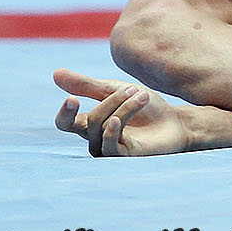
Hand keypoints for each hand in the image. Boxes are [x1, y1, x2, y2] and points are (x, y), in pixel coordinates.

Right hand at [53, 68, 191, 156]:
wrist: (175, 120)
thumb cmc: (145, 107)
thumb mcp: (116, 90)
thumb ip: (88, 85)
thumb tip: (55, 73)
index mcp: (90, 123)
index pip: (65, 124)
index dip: (65, 113)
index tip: (73, 98)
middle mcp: (96, 138)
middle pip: (90, 121)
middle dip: (112, 100)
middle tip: (134, 88)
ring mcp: (109, 149)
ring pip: (103, 128)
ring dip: (124, 108)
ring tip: (143, 95)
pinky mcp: (124, 157)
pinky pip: (109, 147)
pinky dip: (112, 131)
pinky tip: (118, 120)